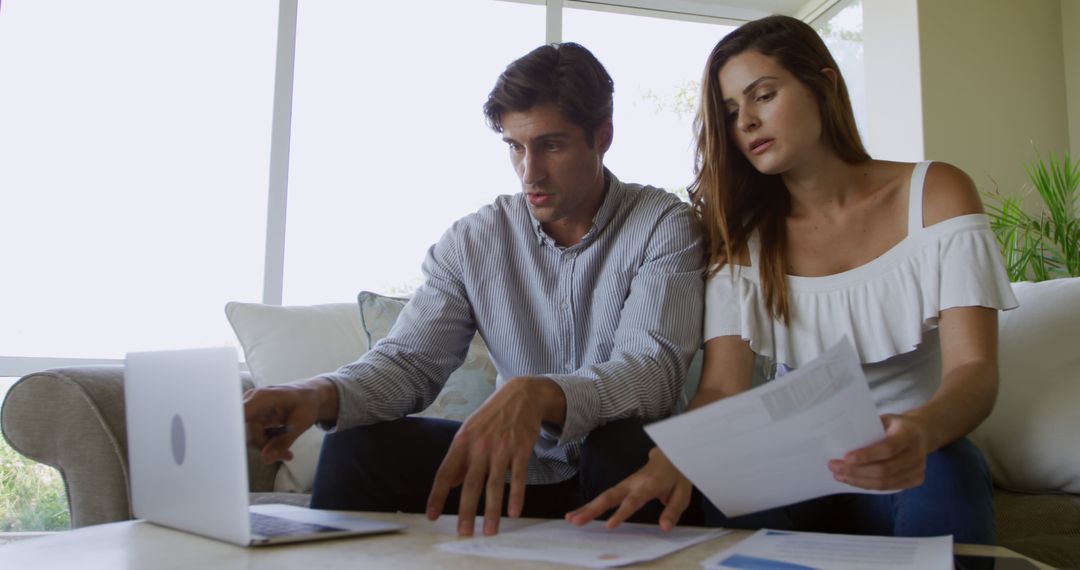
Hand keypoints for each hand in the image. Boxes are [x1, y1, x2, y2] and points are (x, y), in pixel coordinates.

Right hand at [243, 378, 336, 463]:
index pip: (239, 415)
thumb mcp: (301, 422)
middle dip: (264, 446)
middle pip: (246, 432)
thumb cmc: (306, 402)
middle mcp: (251, 402)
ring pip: (250, 438)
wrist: (309, 396)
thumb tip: (266, 459)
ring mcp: (251, 411)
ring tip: (286, 452)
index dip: (236, 432)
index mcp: (262, 397)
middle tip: (284, 455)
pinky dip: (268, 445)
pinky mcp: (253, 419)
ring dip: (267, 447)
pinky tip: (283, 449)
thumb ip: (283, 441)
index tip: (242, 450)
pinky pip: (255, 437)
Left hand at [426, 376, 562, 535]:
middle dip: (466, 511)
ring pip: (494, 485)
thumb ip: (461, 458)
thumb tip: (453, 483)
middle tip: (463, 533)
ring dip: (492, 511)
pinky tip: (513, 513)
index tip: (432, 515)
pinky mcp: (521, 450)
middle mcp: (480, 446)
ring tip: (490, 531)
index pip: (445, 472)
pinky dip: (516, 496)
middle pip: (470, 484)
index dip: (437, 495)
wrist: (521, 395)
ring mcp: (501, 448)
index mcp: (462, 441)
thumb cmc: (492, 416)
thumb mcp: (470, 431)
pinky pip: (518, 478)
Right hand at [565, 447, 691, 531]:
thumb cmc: (677, 475)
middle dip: (593, 509)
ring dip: (587, 507)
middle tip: (576, 521)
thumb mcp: (683, 493)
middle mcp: (634, 482)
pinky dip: (591, 505)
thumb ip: (673, 511)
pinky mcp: (622, 486)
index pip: (634, 500)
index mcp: (649, 484)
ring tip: (571, 519)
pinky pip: (606, 496)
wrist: (671, 455)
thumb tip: (664, 528)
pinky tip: (578, 514)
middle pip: (611, 495)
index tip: (608, 525)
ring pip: (604, 495)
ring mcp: (626, 483)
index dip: (621, 513)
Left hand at [829, 414, 931, 489]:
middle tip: (834, 467)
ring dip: (858, 481)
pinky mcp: (916, 480)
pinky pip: (888, 487)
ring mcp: (919, 469)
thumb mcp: (885, 419)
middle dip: (856, 471)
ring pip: (885, 483)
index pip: (888, 448)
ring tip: (839, 475)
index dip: (866, 455)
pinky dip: (868, 485)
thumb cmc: (896, 425)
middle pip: (884, 470)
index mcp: (909, 434)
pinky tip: (853, 480)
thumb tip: (841, 439)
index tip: (845, 457)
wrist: (922, 433)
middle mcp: (917, 453)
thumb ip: (869, 428)